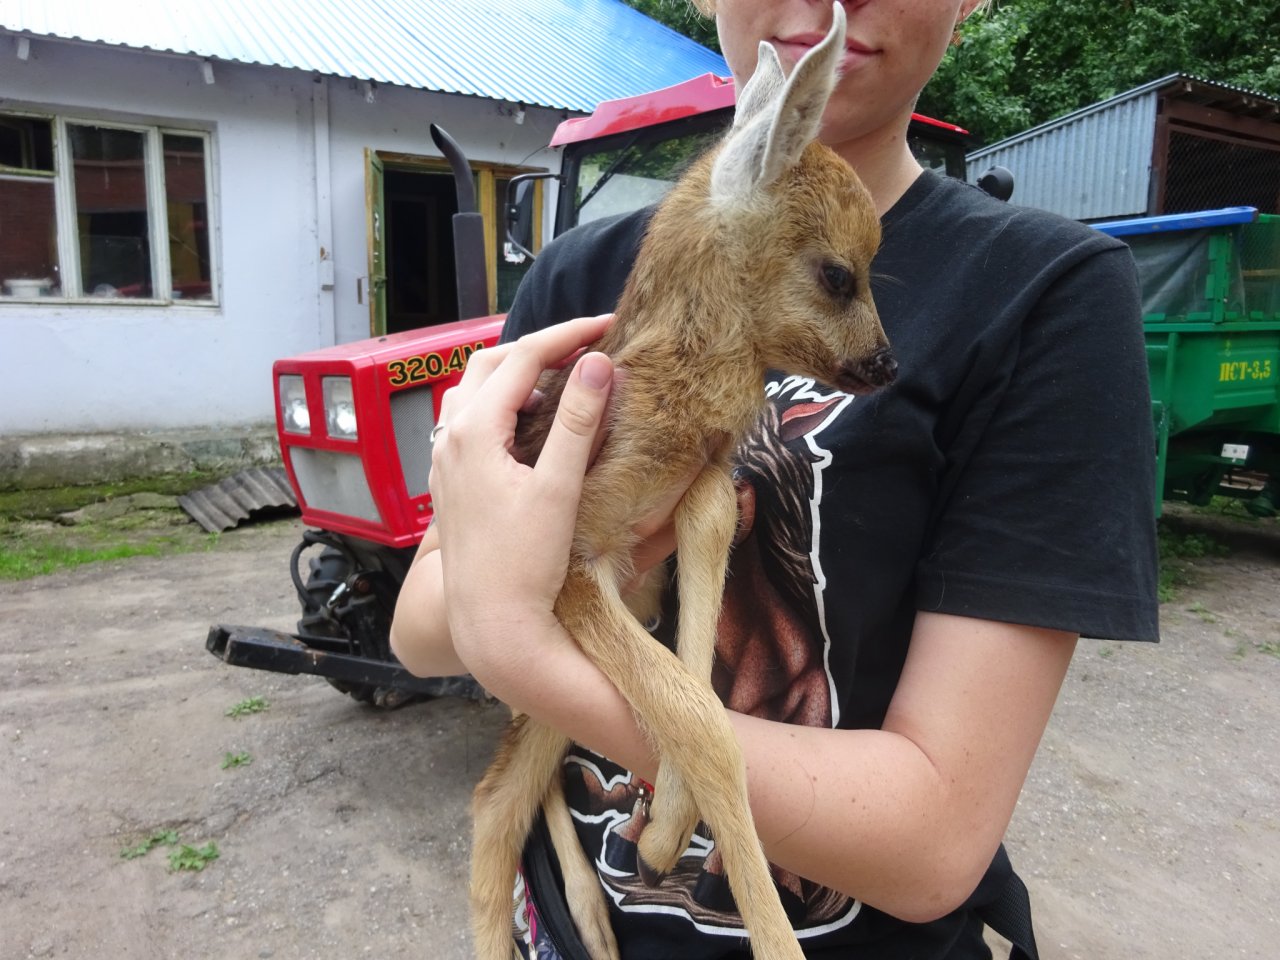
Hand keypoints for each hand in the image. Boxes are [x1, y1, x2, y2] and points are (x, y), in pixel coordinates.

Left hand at [428, 315, 614, 689]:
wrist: (489, 624)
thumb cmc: (524, 564)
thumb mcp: (558, 489)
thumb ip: (579, 423)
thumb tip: (597, 365)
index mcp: (474, 430)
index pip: (524, 358)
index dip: (569, 334)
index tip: (609, 325)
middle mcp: (451, 438)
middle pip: (493, 364)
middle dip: (541, 347)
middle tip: (589, 343)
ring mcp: (446, 460)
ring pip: (475, 391)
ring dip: (517, 374)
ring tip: (562, 377)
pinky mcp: (451, 483)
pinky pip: (470, 421)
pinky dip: (502, 404)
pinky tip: (531, 423)